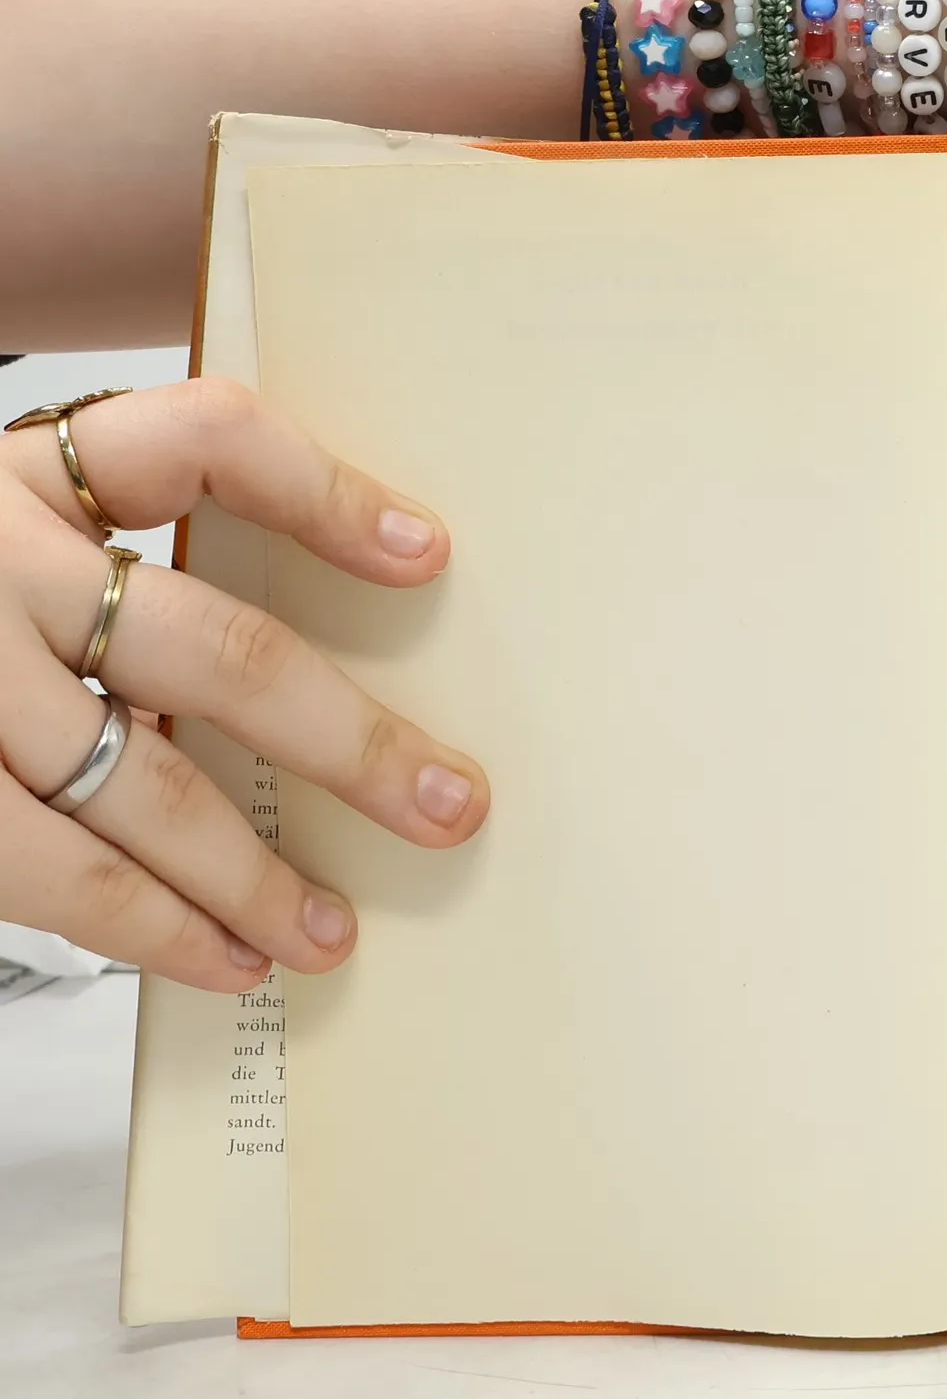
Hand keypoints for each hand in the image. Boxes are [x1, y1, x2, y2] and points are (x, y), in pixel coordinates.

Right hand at [0, 379, 488, 990]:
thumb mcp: (7, 514)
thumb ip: (116, 543)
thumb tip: (316, 624)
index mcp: (26, 471)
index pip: (204, 440)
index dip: (325, 492)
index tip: (427, 553)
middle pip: (214, 648)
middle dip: (348, 744)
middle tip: (450, 805)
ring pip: (135, 783)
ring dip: (247, 873)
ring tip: (329, 929)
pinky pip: (42, 868)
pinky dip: (143, 925)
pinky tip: (217, 959)